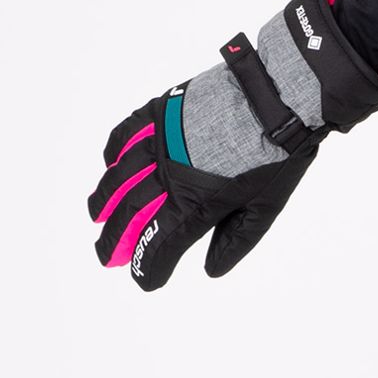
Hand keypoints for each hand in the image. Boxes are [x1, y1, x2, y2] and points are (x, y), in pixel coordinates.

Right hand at [87, 0, 377, 287]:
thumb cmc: (279, 154)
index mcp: (196, 203)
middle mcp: (170, 175)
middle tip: (105, 256)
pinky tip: (110, 163)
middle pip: (129, 215)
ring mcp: (163, 142)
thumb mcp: (266, 206)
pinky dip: (114, 150)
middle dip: (114, 240)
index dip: (148, 266)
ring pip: (120, 176)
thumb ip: (235, 240)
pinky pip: (127, 132)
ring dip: (104, 199)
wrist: (282, 97)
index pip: (160, 244)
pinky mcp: (163, 112)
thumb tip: (211, 270)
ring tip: (95, 214)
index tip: (144, 280)